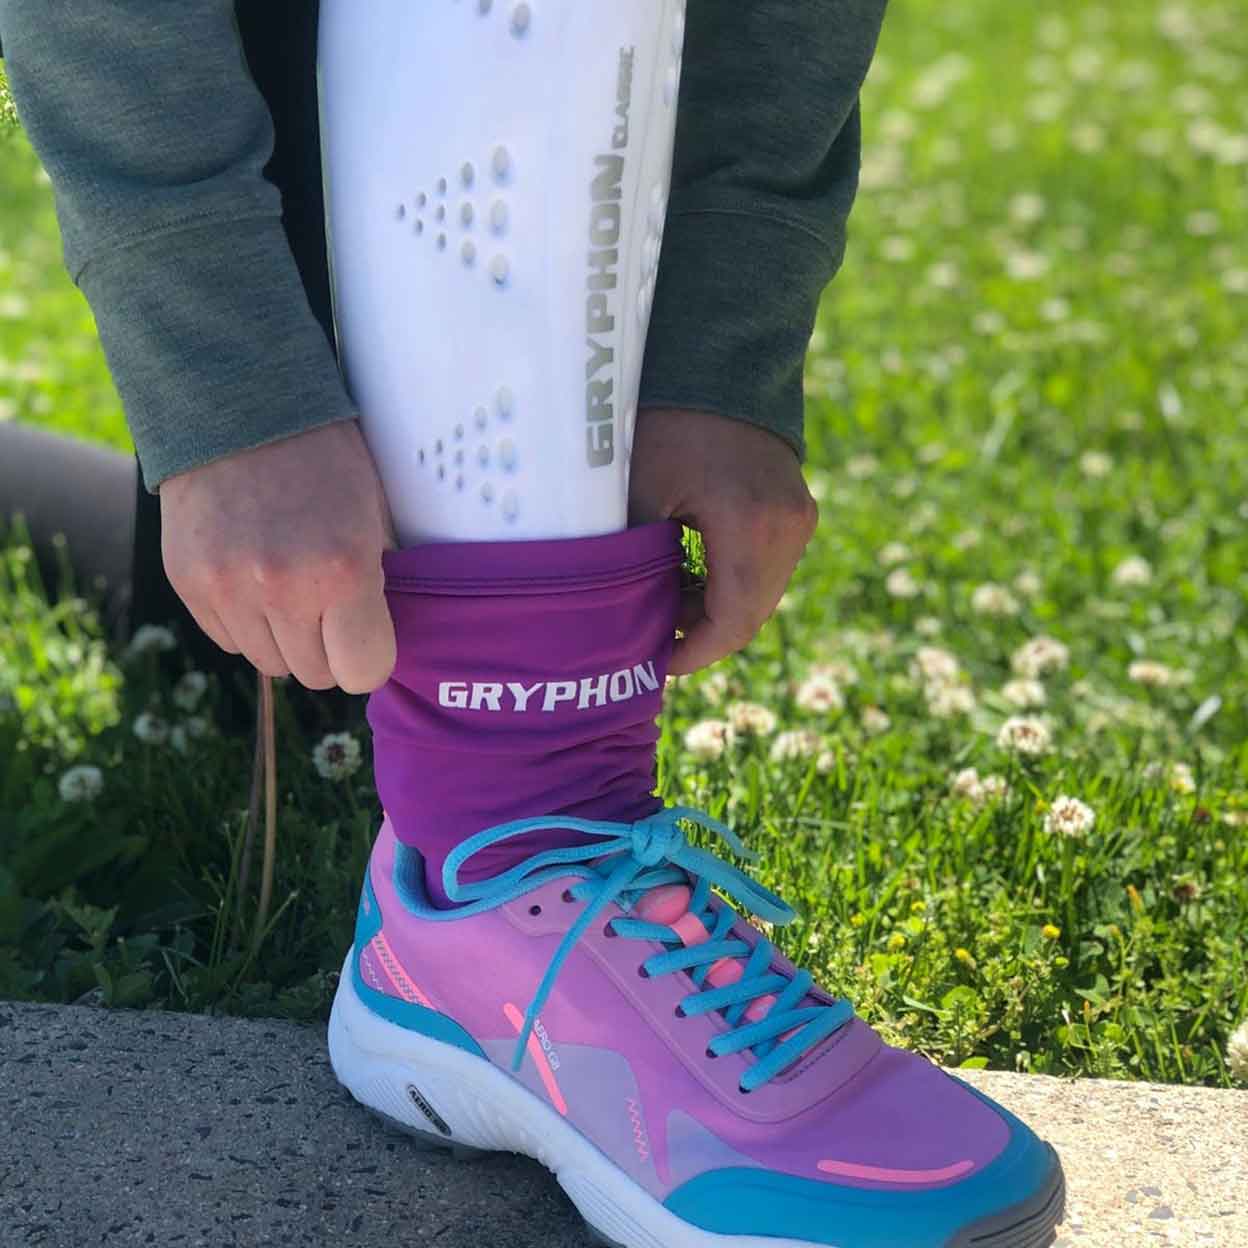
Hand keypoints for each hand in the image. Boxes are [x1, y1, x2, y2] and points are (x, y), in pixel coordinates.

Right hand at [159, 419, 397, 692]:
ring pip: (269, 662)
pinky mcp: (189, 582)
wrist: (239, 404)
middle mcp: (282, 588)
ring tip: (290, 581)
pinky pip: (228, 638)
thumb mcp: (373, 514)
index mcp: (343, 570)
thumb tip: (380, 641)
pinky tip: (253, 573)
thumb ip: (376, 584)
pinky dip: (246, 620)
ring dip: (285, 636)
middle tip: (329, 602)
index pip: (362, 672)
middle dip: (328, 647)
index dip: (369, 655)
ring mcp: (228, 588)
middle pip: (315, 674)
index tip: (367, 633)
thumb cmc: (324, 459)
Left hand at [629, 407, 817, 676]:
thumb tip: (615, 618)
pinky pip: (765, 566)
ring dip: (716, 608)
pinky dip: (730, 581)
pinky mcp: (796, 509)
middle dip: (702, 634)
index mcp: (750, 527)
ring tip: (663, 601)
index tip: (657, 661)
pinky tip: (688, 574)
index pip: (732, 621)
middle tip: (653, 637)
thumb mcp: (637, 491)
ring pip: (759, 593)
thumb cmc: (666, 420)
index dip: (695, 653)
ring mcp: (798, 518)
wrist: (717, 359)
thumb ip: (634, 559)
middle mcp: (787, 528)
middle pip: (750, 614)